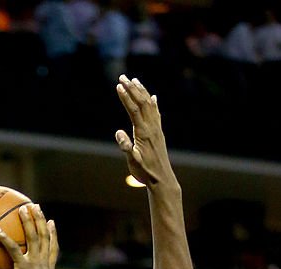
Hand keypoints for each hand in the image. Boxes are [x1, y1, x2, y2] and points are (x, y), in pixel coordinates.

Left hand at [0, 204, 57, 268]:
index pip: (53, 247)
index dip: (53, 233)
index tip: (52, 222)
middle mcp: (44, 262)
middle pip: (44, 236)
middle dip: (41, 219)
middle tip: (36, 207)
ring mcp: (35, 263)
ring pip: (33, 236)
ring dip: (28, 221)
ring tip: (22, 209)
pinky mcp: (24, 267)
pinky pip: (13, 249)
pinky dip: (5, 238)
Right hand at [115, 75, 177, 189]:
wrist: (162, 179)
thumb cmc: (145, 172)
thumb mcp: (133, 162)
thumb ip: (126, 147)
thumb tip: (118, 132)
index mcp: (143, 133)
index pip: (134, 110)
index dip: (126, 97)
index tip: (118, 86)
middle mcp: (151, 127)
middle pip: (142, 102)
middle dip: (132, 88)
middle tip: (122, 77)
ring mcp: (156, 129)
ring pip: (149, 105)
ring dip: (142, 91)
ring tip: (134, 80)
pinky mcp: (159, 133)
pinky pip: (156, 113)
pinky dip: (153, 103)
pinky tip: (153, 97)